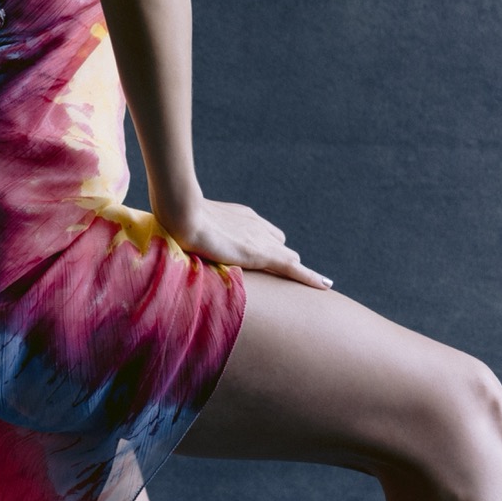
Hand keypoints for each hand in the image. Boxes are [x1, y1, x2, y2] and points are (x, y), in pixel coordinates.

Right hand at [162, 198, 331, 288]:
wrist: (182, 214)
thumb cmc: (176, 219)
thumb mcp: (187, 226)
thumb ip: (192, 232)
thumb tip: (178, 237)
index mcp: (240, 216)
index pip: (261, 232)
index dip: (264, 246)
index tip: (262, 255)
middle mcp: (256, 225)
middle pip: (278, 244)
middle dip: (278, 258)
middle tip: (279, 276)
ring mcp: (262, 239)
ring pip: (287, 257)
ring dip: (291, 269)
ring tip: (306, 285)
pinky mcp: (264, 255)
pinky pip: (294, 269)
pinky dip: (310, 277)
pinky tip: (325, 286)